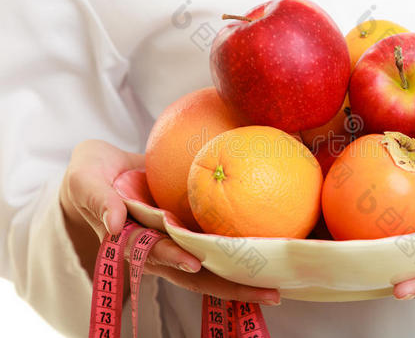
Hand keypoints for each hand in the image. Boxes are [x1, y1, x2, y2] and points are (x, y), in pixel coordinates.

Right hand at [60, 140, 279, 304]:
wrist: (104, 171)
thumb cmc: (91, 176)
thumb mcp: (85, 181)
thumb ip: (97, 199)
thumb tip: (114, 223)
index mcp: (134, 242)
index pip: (157, 254)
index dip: (174, 258)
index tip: (193, 262)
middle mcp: (161, 248)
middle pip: (198, 274)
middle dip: (231, 286)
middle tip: (269, 293)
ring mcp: (178, 241)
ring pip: (213, 265)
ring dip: (243, 277)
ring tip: (279, 285)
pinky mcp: (191, 227)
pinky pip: (217, 242)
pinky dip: (242, 250)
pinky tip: (271, 250)